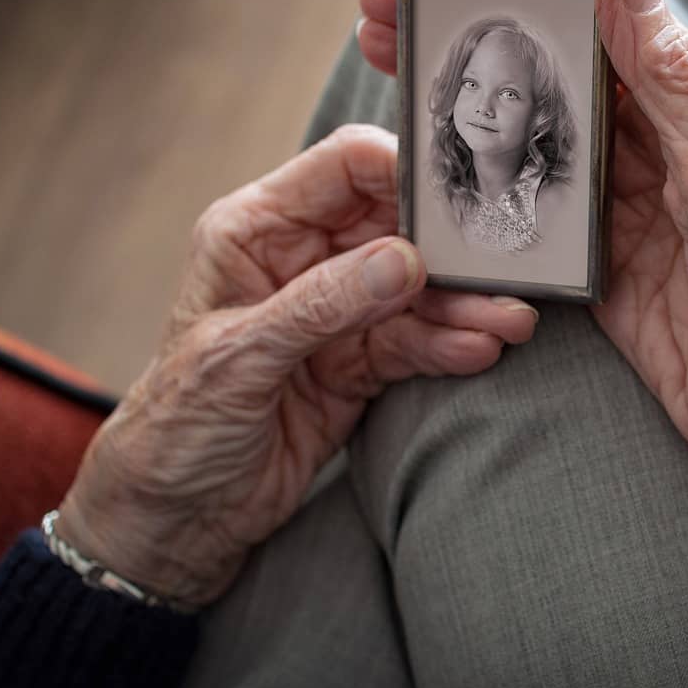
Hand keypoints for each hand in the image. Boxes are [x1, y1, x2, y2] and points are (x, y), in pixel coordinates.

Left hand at [57, 124, 538, 606]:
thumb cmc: (177, 425)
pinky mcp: (360, 363)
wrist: (179, 517)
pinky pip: (415, 343)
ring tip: (510, 322)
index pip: (344, 170)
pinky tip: (480, 350)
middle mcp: (302, 261)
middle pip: (396, 229)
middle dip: (450, 251)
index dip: (402, 171)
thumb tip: (404, 262)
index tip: (454, 196)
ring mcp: (336, 313)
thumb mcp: (239, 357)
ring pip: (415, 292)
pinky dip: (449, 346)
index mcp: (257, 231)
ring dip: (463, 305)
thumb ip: (322, 305)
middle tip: (503, 268)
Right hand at [360, 0, 687, 576]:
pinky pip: (527, 213)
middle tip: (379, 12)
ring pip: (529, 135)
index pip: (594, 15)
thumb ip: (670, 75)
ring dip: (462, 104)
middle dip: (465, 34)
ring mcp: (624, 203)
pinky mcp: (599, 262)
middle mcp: (656, 140)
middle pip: (546, 68)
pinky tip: (429, 176)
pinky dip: (480, 190)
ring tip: (386, 76)